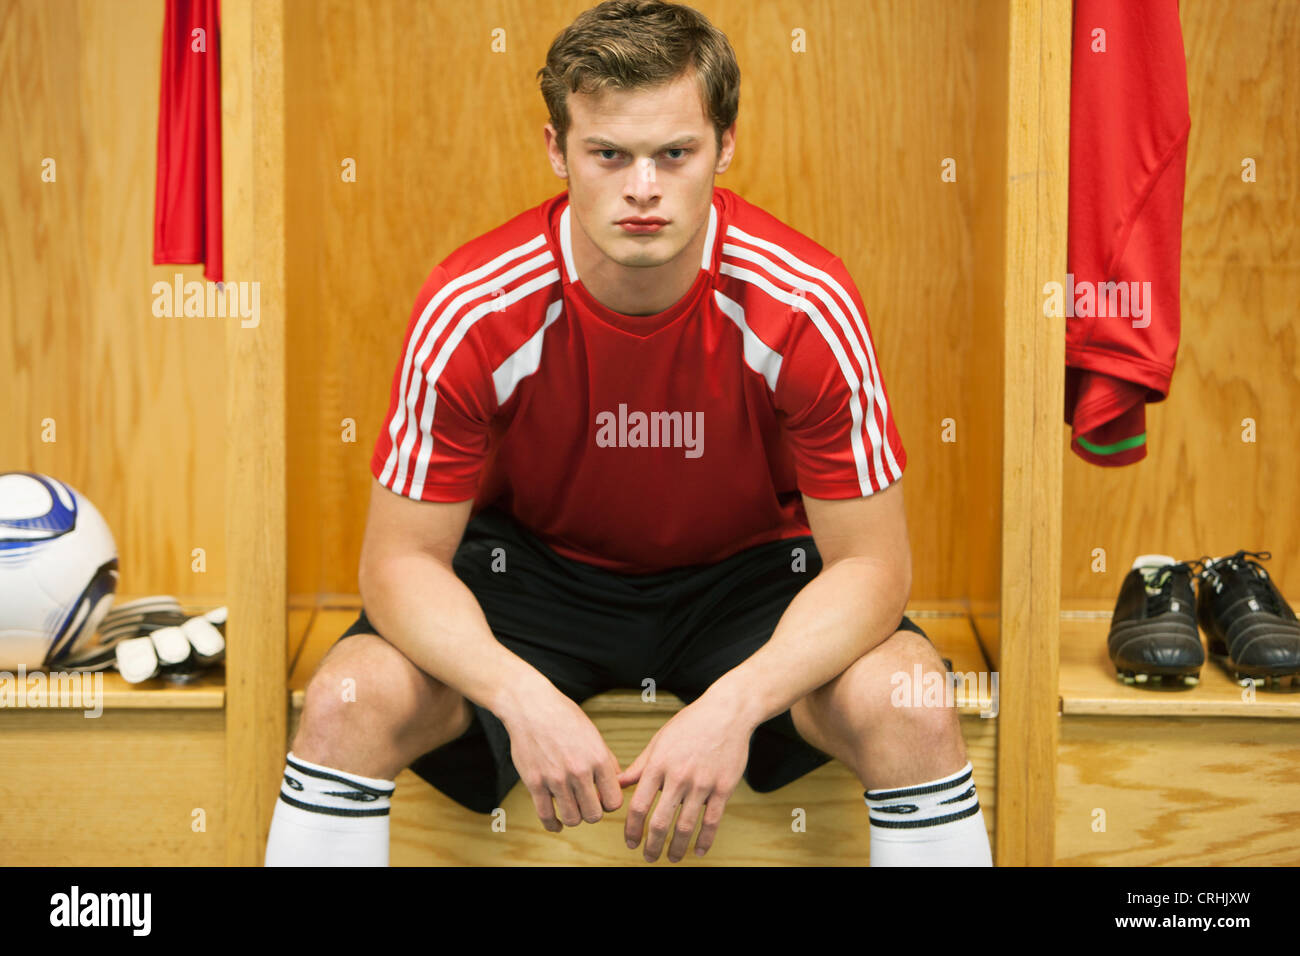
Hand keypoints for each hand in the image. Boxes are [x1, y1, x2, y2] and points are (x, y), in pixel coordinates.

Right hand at [501, 686, 623, 831]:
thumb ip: (606, 761)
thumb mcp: (593, 734)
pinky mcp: (534, 783)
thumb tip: (617, 784)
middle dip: (592, 813)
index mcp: (598, 758)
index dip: (610, 803)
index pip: (614, 802)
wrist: (531, 706)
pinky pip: (546, 816)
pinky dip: (553, 824)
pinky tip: (557, 822)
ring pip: (572, 819)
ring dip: (574, 817)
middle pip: (594, 815)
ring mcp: (556, 778)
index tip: (602, 798)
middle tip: (586, 803)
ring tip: (572, 808)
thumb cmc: (564, 717)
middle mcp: (579, 771)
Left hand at [618, 692, 753, 862]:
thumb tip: (618, 783)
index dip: (632, 829)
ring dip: (676, 848)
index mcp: (659, 764)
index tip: (630, 842)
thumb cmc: (690, 724)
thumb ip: (639, 765)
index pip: (639, 805)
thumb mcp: (659, 741)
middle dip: (651, 845)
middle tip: (648, 857)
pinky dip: (705, 840)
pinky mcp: (723, 788)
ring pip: (686, 826)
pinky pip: (712, 821)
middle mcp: (678, 776)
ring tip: (672, 858)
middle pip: (660, 821)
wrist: (726, 712)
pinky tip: (698, 851)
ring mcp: (702, 783)